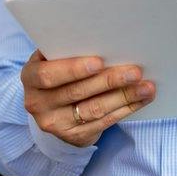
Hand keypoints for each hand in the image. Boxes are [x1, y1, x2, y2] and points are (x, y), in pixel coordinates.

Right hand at [22, 51, 154, 148]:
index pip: (49, 75)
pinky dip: (126, 109)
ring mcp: (55, 123)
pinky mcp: (74, 136)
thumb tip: (105, 38)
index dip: (74, 69)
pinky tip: (141, 99)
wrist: (51, 108)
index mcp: (30, 77)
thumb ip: (68, 51)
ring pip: (94, 109)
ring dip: (124, 97)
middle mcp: (37, 103)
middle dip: (109, 80)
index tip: (99, 61)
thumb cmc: (58, 72)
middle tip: (135, 71)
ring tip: (146, 86)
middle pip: (77, 92)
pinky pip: (104, 122)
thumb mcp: (53, 60)